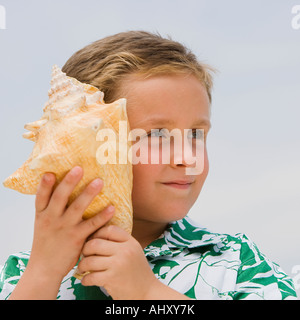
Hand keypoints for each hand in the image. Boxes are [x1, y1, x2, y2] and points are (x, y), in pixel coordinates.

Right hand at [27, 166, 114, 282]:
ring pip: (77, 208)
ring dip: (88, 194)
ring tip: (99, 181)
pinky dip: (102, 216)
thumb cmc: (46, 243)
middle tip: (79, 168)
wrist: (45, 269)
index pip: (41, 197)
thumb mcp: (43, 224)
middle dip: (69, 182)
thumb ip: (51, 208)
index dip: (44, 185)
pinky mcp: (77, 238)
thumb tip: (61, 187)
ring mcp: (65, 228)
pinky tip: (112, 207)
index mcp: (42, 215)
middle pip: (60, 197)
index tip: (49, 172)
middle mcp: (51, 219)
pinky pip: (92, 225)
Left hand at [78, 225, 157, 299]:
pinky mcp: (112, 279)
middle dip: (85, 250)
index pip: (109, 229)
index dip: (97, 233)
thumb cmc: (137, 272)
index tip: (93, 240)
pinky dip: (85, 280)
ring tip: (83, 269)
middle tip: (84, 255)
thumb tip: (98, 234)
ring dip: (82, 265)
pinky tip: (87, 280)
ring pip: (90, 260)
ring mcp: (118, 265)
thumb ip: (120, 242)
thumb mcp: (134, 251)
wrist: (147, 293)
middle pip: (95, 243)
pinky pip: (90, 276)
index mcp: (130, 242)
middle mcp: (125, 251)